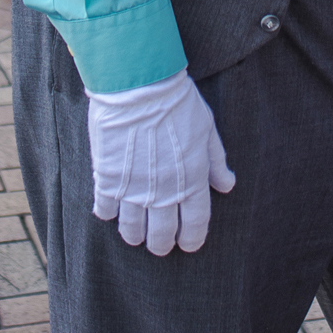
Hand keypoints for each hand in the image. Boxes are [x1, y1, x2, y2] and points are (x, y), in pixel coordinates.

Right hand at [87, 68, 235, 257]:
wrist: (138, 86)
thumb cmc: (177, 103)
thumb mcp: (207, 130)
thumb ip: (216, 161)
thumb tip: (227, 185)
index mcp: (192, 181)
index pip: (194, 223)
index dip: (191, 238)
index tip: (188, 245)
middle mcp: (163, 192)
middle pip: (161, 233)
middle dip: (161, 244)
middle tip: (159, 247)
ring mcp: (133, 189)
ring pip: (132, 228)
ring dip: (134, 236)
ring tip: (134, 237)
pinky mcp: (107, 179)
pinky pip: (105, 209)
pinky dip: (107, 214)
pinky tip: (109, 213)